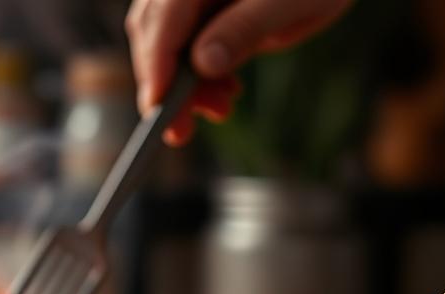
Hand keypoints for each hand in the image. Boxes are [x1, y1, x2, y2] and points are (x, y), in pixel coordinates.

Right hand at [125, 0, 352, 143]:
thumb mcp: (291, 2)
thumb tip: (202, 63)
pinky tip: (225, 89)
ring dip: (182, 84)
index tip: (158, 107)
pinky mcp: (202, 11)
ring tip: (221, 108)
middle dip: (165, 82)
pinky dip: (196, 75)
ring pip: (163, 41)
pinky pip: (183, 45)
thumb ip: (246, 27)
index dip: (156, 63)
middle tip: (182, 130)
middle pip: (153, 31)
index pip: (164, 16)